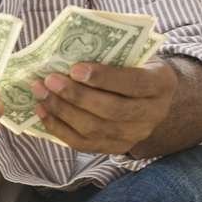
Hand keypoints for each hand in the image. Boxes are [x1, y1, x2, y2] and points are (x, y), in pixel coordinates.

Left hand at [30, 59, 178, 154]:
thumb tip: (68, 52)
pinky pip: (83, 143)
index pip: (133, 83)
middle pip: (111, 110)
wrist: (152, 99)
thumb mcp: (135, 56)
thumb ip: (112, 56)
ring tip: (41, 92)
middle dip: (76, 95)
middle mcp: (151, 115)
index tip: (75, 68)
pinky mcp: (115, 148)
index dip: (103, 77)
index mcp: (160, 84)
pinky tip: (43, 110)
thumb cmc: (136, 68)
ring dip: (62, 110)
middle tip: (50, 80)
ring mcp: (133, 136)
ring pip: (94, 128)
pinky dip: (58, 128)